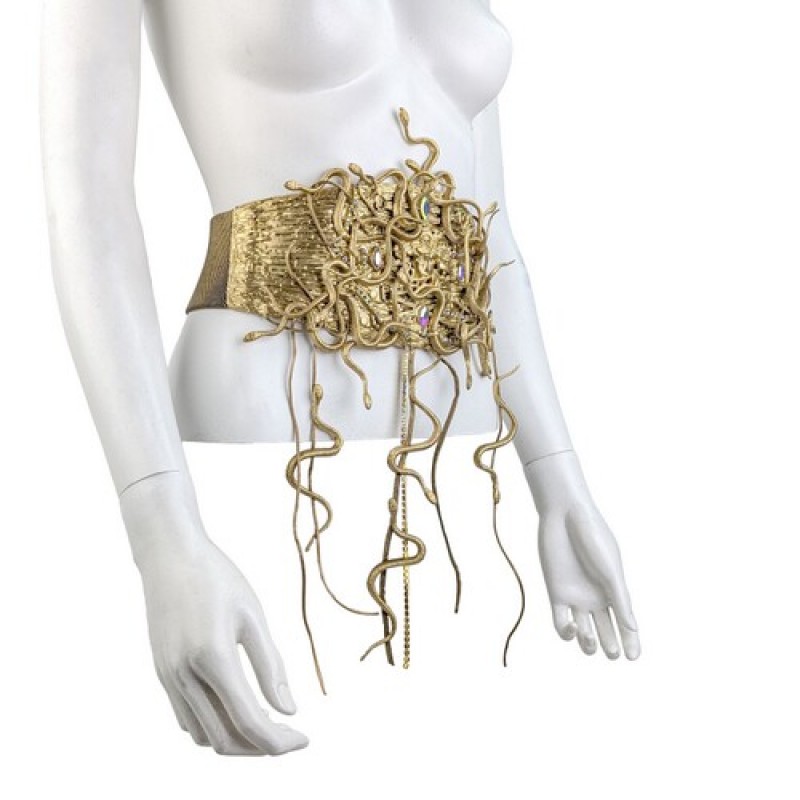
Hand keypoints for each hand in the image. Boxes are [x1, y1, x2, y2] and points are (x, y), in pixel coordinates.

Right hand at [136, 534, 308, 754]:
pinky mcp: (161, 673)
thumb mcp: (253, 616)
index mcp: (213, 657)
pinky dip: (214, 725)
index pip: (249, 721)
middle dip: (261, 747)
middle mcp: (184, 675)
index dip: (279, 741)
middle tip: (290, 733)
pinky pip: (187, 718)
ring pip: (203, 736)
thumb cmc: (217, 578)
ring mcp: (168, 677)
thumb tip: (289, 710)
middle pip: (225, 739)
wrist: (169, 555)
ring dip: (236, 739)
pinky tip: (237, 706)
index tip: (304, 739)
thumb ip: (271, 666)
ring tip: (266, 721)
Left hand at [523, 450, 639, 659]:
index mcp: (614, 590)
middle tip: (612, 653)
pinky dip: (566, 631)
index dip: (631, 642)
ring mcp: (575, 596)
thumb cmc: (594, 538)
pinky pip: (560, 621)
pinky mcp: (555, 592)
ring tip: (591, 642)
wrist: (565, 516)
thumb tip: (633, 628)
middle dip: (610, 645)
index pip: (625, 622)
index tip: (634, 658)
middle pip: (605, 630)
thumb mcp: (611, 570)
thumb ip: (620, 599)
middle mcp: (596, 596)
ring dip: (587, 642)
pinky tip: (573, 626)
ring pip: (583, 631)